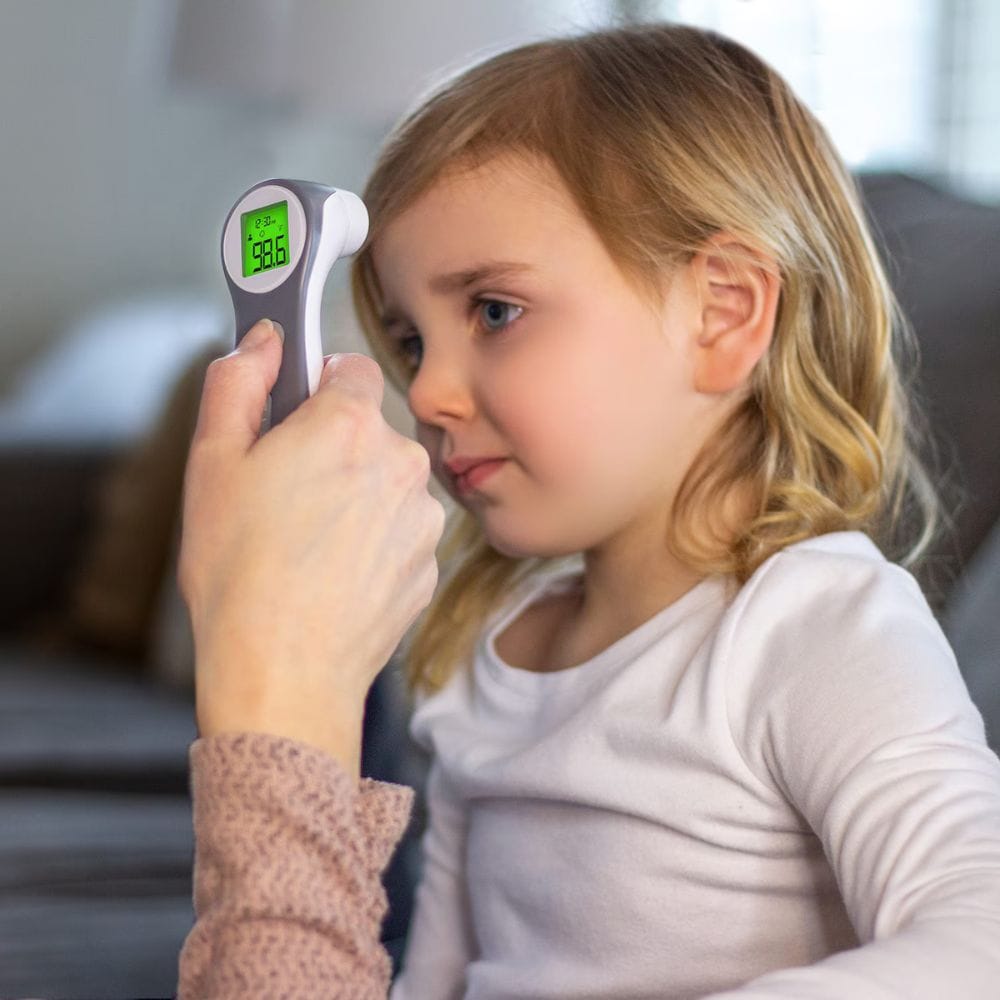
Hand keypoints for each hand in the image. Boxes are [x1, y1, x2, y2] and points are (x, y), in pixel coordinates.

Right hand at [176, 319, 445, 775]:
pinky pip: (400, 533)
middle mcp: (400, 463)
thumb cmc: (240, 573)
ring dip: (357, 498)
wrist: (283, 673)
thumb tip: (264, 341)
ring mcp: (422, 518)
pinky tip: (333, 574)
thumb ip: (238, 382)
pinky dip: (373, 544)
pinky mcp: (429, 564)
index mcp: (348, 426)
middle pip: (369, 430)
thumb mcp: (211, 462)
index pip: (351, 368)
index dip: (317, 389)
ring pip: (387, 484)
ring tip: (306, 545)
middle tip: (284, 494)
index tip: (294, 416)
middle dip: (332, 449)